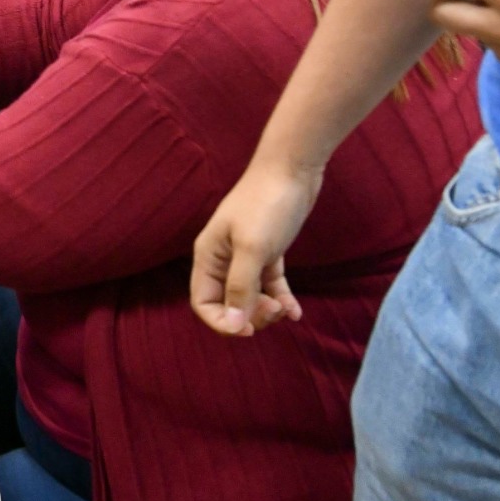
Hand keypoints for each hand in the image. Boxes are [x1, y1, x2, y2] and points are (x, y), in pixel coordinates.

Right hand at [190, 160, 318, 336]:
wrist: (292, 170)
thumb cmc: (267, 206)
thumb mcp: (253, 249)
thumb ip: (241, 288)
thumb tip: (234, 325)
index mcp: (208, 257)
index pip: (203, 302)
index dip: (222, 322)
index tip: (249, 331)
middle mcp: (222, 259)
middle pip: (227, 303)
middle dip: (248, 316)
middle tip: (273, 312)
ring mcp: (245, 256)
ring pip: (249, 297)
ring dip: (266, 310)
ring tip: (286, 309)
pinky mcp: (268, 252)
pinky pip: (270, 285)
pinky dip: (282, 299)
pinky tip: (296, 311)